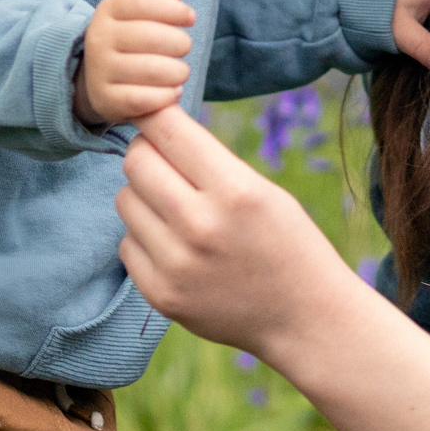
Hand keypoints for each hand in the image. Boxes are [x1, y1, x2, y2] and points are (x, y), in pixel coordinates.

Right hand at [73, 0, 198, 126]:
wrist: (101, 77)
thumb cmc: (136, 34)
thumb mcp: (150, 7)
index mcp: (110, 8)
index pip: (142, 1)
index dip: (173, 9)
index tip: (190, 18)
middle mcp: (99, 36)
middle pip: (152, 37)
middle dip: (180, 44)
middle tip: (183, 48)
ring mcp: (100, 69)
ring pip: (153, 70)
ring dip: (178, 73)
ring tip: (179, 72)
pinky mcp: (105, 99)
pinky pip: (145, 99)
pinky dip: (166, 96)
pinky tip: (171, 91)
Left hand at [120, 105, 429, 430]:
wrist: (304, 318)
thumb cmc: (287, 242)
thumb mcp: (262, 189)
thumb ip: (208, 160)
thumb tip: (151, 125)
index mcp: (235, 190)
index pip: (167, 130)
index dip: (155, 113)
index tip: (155, 111)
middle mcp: (201, 225)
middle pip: (135, 161)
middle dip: (147, 151)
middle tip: (167, 160)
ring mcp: (176, 265)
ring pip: (125, 200)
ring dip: (144, 195)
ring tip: (177, 207)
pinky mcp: (161, 294)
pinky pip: (126, 243)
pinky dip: (144, 236)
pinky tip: (175, 244)